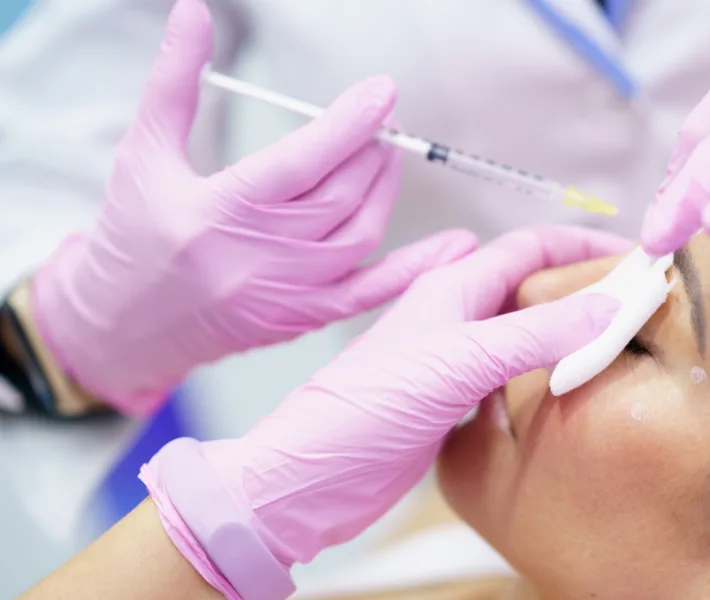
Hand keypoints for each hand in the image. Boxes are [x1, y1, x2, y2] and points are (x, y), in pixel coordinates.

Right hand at [29, 0, 474, 414]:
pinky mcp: (302, 319)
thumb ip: (174, 82)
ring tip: (386, 155)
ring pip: (359, 236)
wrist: (123, 327)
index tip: (382, 92)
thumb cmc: (132, 237)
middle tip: (381, 117)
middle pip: (339, 196)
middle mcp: (258, 258)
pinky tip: (455, 246)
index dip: (348, 124)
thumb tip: (193, 11)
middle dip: (369, 150)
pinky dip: (415, 269)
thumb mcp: (143, 153)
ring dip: (383, 190)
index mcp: (218, 213)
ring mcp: (286, 294)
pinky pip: (370, 293)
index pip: (300, 162)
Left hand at [141, 225, 629, 599]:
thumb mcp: (460, 362)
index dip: (584, 246)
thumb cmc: (369, 408)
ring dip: (568, 335)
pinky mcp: (451, 402)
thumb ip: (535, 333)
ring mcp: (453, 361)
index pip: (531, 247)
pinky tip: (569, 395)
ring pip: (524, 334)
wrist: (314, 477)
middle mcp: (456, 317)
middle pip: (532, 288)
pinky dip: (545, 377)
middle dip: (584, 290)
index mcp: (454, 288)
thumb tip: (610, 303)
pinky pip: (511, 377)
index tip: (638, 260)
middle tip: (639, 310)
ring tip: (618, 350)